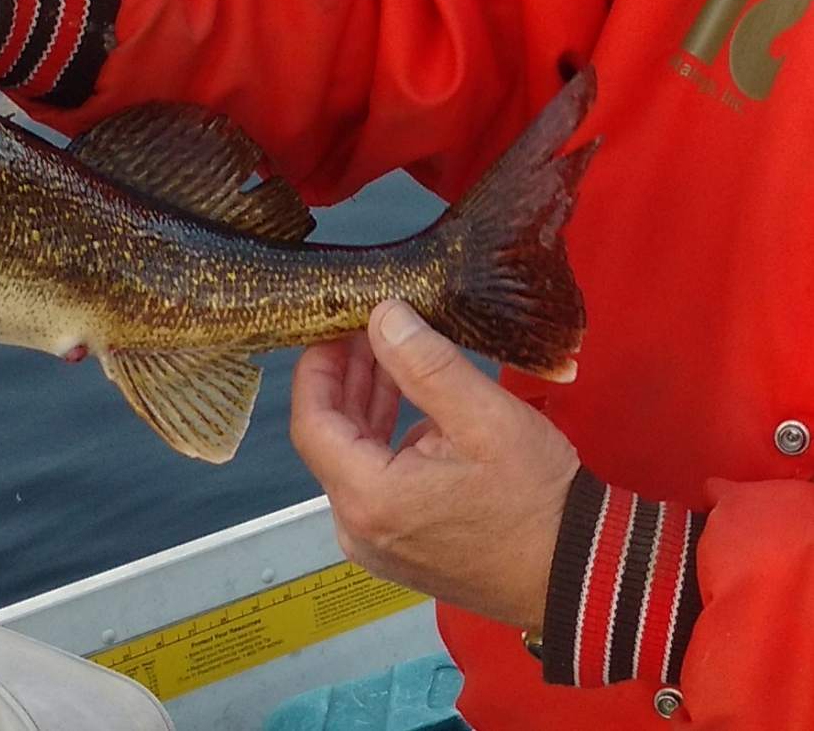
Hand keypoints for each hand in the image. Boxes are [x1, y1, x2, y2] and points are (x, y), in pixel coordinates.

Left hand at [288, 300, 580, 630]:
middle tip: (366, 333)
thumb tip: (383, 317)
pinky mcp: (399, 549)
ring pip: (352, 461)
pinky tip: (411, 406)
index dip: (318, 369)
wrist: (580, 573)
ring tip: (389, 357)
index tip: (334, 329)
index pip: (311, 422)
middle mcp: (358, 528)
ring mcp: (377, 544)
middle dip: (344, 381)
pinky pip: (375, 485)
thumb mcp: (485, 418)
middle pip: (328, 440)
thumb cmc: (538, 500)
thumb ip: (425, 364)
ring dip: (366, 408)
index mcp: (369, 497)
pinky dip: (385, 442)